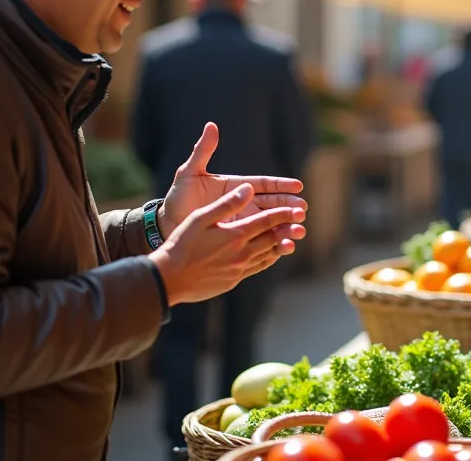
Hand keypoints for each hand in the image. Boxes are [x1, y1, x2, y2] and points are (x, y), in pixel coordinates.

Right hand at [147, 184, 304, 305]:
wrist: (169, 279)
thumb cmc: (181, 245)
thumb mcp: (201, 218)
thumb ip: (227, 204)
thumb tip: (248, 188)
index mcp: (235, 235)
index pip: (266, 221)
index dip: (283, 213)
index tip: (298, 209)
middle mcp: (242, 253)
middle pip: (272, 238)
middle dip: (287, 229)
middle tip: (301, 224)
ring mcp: (239, 269)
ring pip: (267, 255)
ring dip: (281, 246)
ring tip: (291, 241)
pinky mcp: (233, 280)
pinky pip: (257, 268)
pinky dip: (268, 260)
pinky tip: (269, 256)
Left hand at [160, 123, 307, 233]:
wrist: (168, 225)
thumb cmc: (178, 197)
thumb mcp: (189, 173)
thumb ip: (202, 151)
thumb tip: (211, 126)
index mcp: (237, 187)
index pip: (265, 184)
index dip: (282, 185)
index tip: (298, 187)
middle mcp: (245, 204)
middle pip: (274, 204)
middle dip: (290, 207)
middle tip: (302, 211)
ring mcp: (243, 222)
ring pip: (272, 224)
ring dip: (287, 227)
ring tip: (299, 231)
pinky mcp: (239, 239)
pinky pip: (261, 241)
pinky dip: (275, 244)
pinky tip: (287, 247)